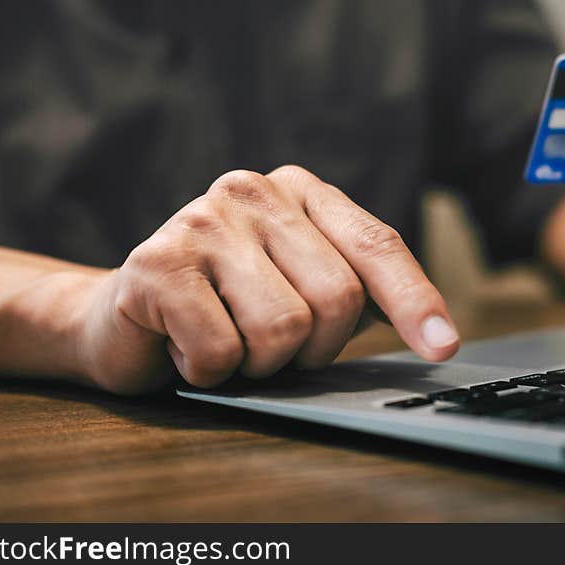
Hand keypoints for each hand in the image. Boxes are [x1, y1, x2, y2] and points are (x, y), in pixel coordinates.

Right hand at [75, 166, 458, 393]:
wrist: (122, 320)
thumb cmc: (227, 310)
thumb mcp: (301, 290)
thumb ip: (357, 292)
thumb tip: (437, 332)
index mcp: (301, 192)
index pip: (376, 245)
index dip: (414, 299)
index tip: (442, 346)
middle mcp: (254, 191)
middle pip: (337, 298)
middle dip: (312, 348)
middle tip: (271, 347)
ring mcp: (203, 220)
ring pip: (284, 329)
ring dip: (260, 363)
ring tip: (227, 339)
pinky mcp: (158, 262)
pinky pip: (222, 352)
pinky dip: (211, 372)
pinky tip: (185, 346)